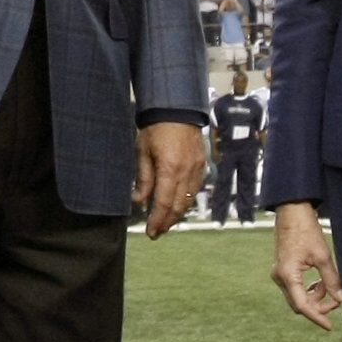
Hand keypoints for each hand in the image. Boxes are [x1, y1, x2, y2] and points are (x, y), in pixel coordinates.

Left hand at [135, 117, 206, 236]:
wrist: (177, 109)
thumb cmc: (156, 129)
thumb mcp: (143, 152)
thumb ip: (143, 178)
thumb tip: (139, 201)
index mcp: (170, 169)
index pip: (163, 203)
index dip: (157, 220)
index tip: (151, 232)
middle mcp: (187, 172)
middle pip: (178, 206)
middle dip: (167, 222)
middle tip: (157, 232)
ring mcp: (197, 169)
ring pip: (188, 200)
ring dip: (177, 214)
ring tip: (166, 222)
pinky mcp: (202, 165)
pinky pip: (195, 189)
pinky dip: (186, 201)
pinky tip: (178, 205)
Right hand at [270, 201, 340, 329]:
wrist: (292, 212)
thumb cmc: (307, 230)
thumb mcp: (323, 256)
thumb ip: (332, 280)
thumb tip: (341, 300)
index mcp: (288, 275)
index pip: (303, 305)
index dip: (317, 317)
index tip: (330, 326)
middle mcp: (279, 277)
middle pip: (299, 304)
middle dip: (318, 306)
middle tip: (336, 301)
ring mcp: (278, 274)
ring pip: (297, 296)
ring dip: (314, 296)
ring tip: (328, 284)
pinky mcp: (281, 269)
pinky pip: (295, 288)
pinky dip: (308, 288)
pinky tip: (319, 280)